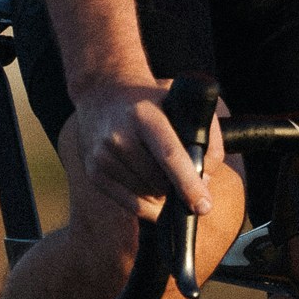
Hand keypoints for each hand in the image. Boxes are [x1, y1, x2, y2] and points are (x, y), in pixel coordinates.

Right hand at [70, 77, 217, 218]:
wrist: (102, 93)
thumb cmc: (150, 102)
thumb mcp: (181, 104)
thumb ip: (206, 136)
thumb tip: (204, 180)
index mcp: (144, 115)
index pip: (169, 155)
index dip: (188, 183)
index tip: (203, 205)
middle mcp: (118, 136)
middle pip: (160, 183)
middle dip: (178, 187)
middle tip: (181, 173)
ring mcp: (102, 156)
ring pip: (147, 197)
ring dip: (162, 194)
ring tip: (160, 171)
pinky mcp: (93, 172)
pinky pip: (130, 206)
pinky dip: (148, 204)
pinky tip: (150, 187)